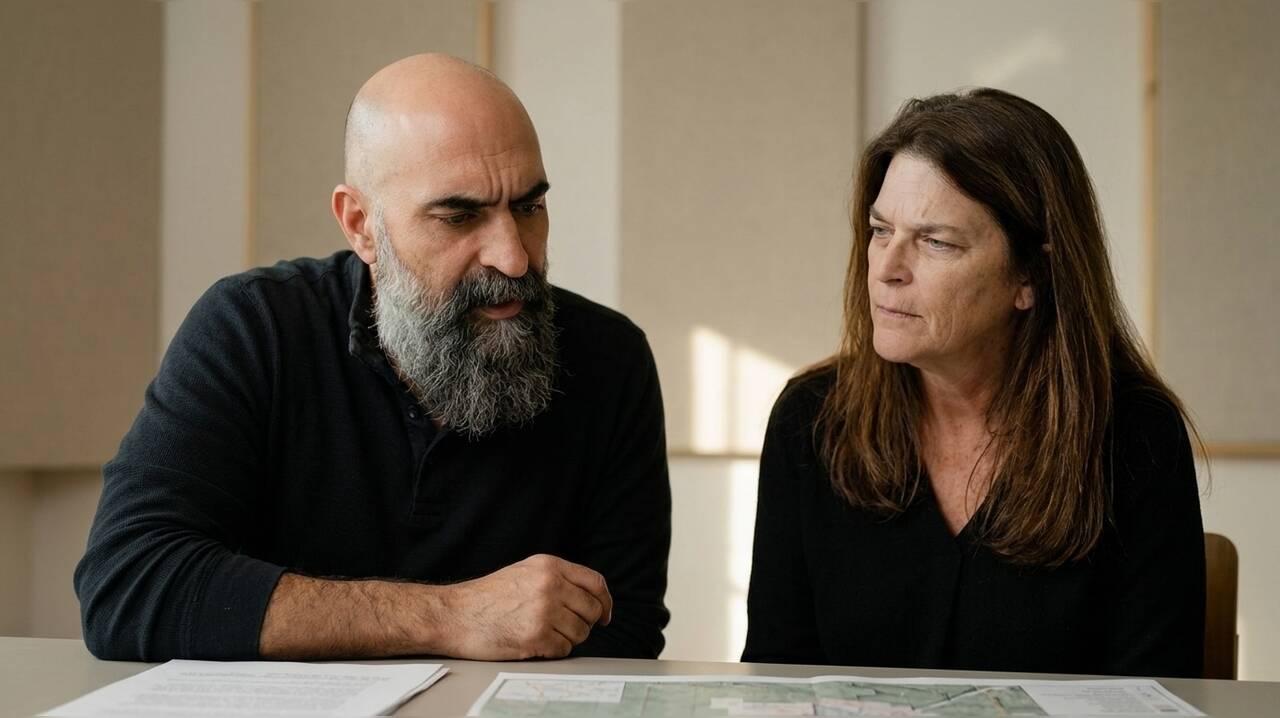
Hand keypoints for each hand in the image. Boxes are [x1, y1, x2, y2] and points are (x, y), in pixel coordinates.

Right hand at [436, 554, 612, 659]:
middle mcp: (550, 586)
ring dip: (567, 638)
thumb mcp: (525, 572)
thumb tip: (591, 596)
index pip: (596, 583)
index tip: (605, 615)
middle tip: (567, 627)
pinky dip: (553, 650)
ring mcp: (544, 611)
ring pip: (581, 633)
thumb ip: (557, 578)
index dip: (605, 602)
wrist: (454, 614)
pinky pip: (564, 649)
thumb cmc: (488, 597)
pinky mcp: (535, 637)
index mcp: (549, 566)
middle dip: (585, 623)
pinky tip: (534, 643)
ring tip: (544, 634)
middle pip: (592, 610)